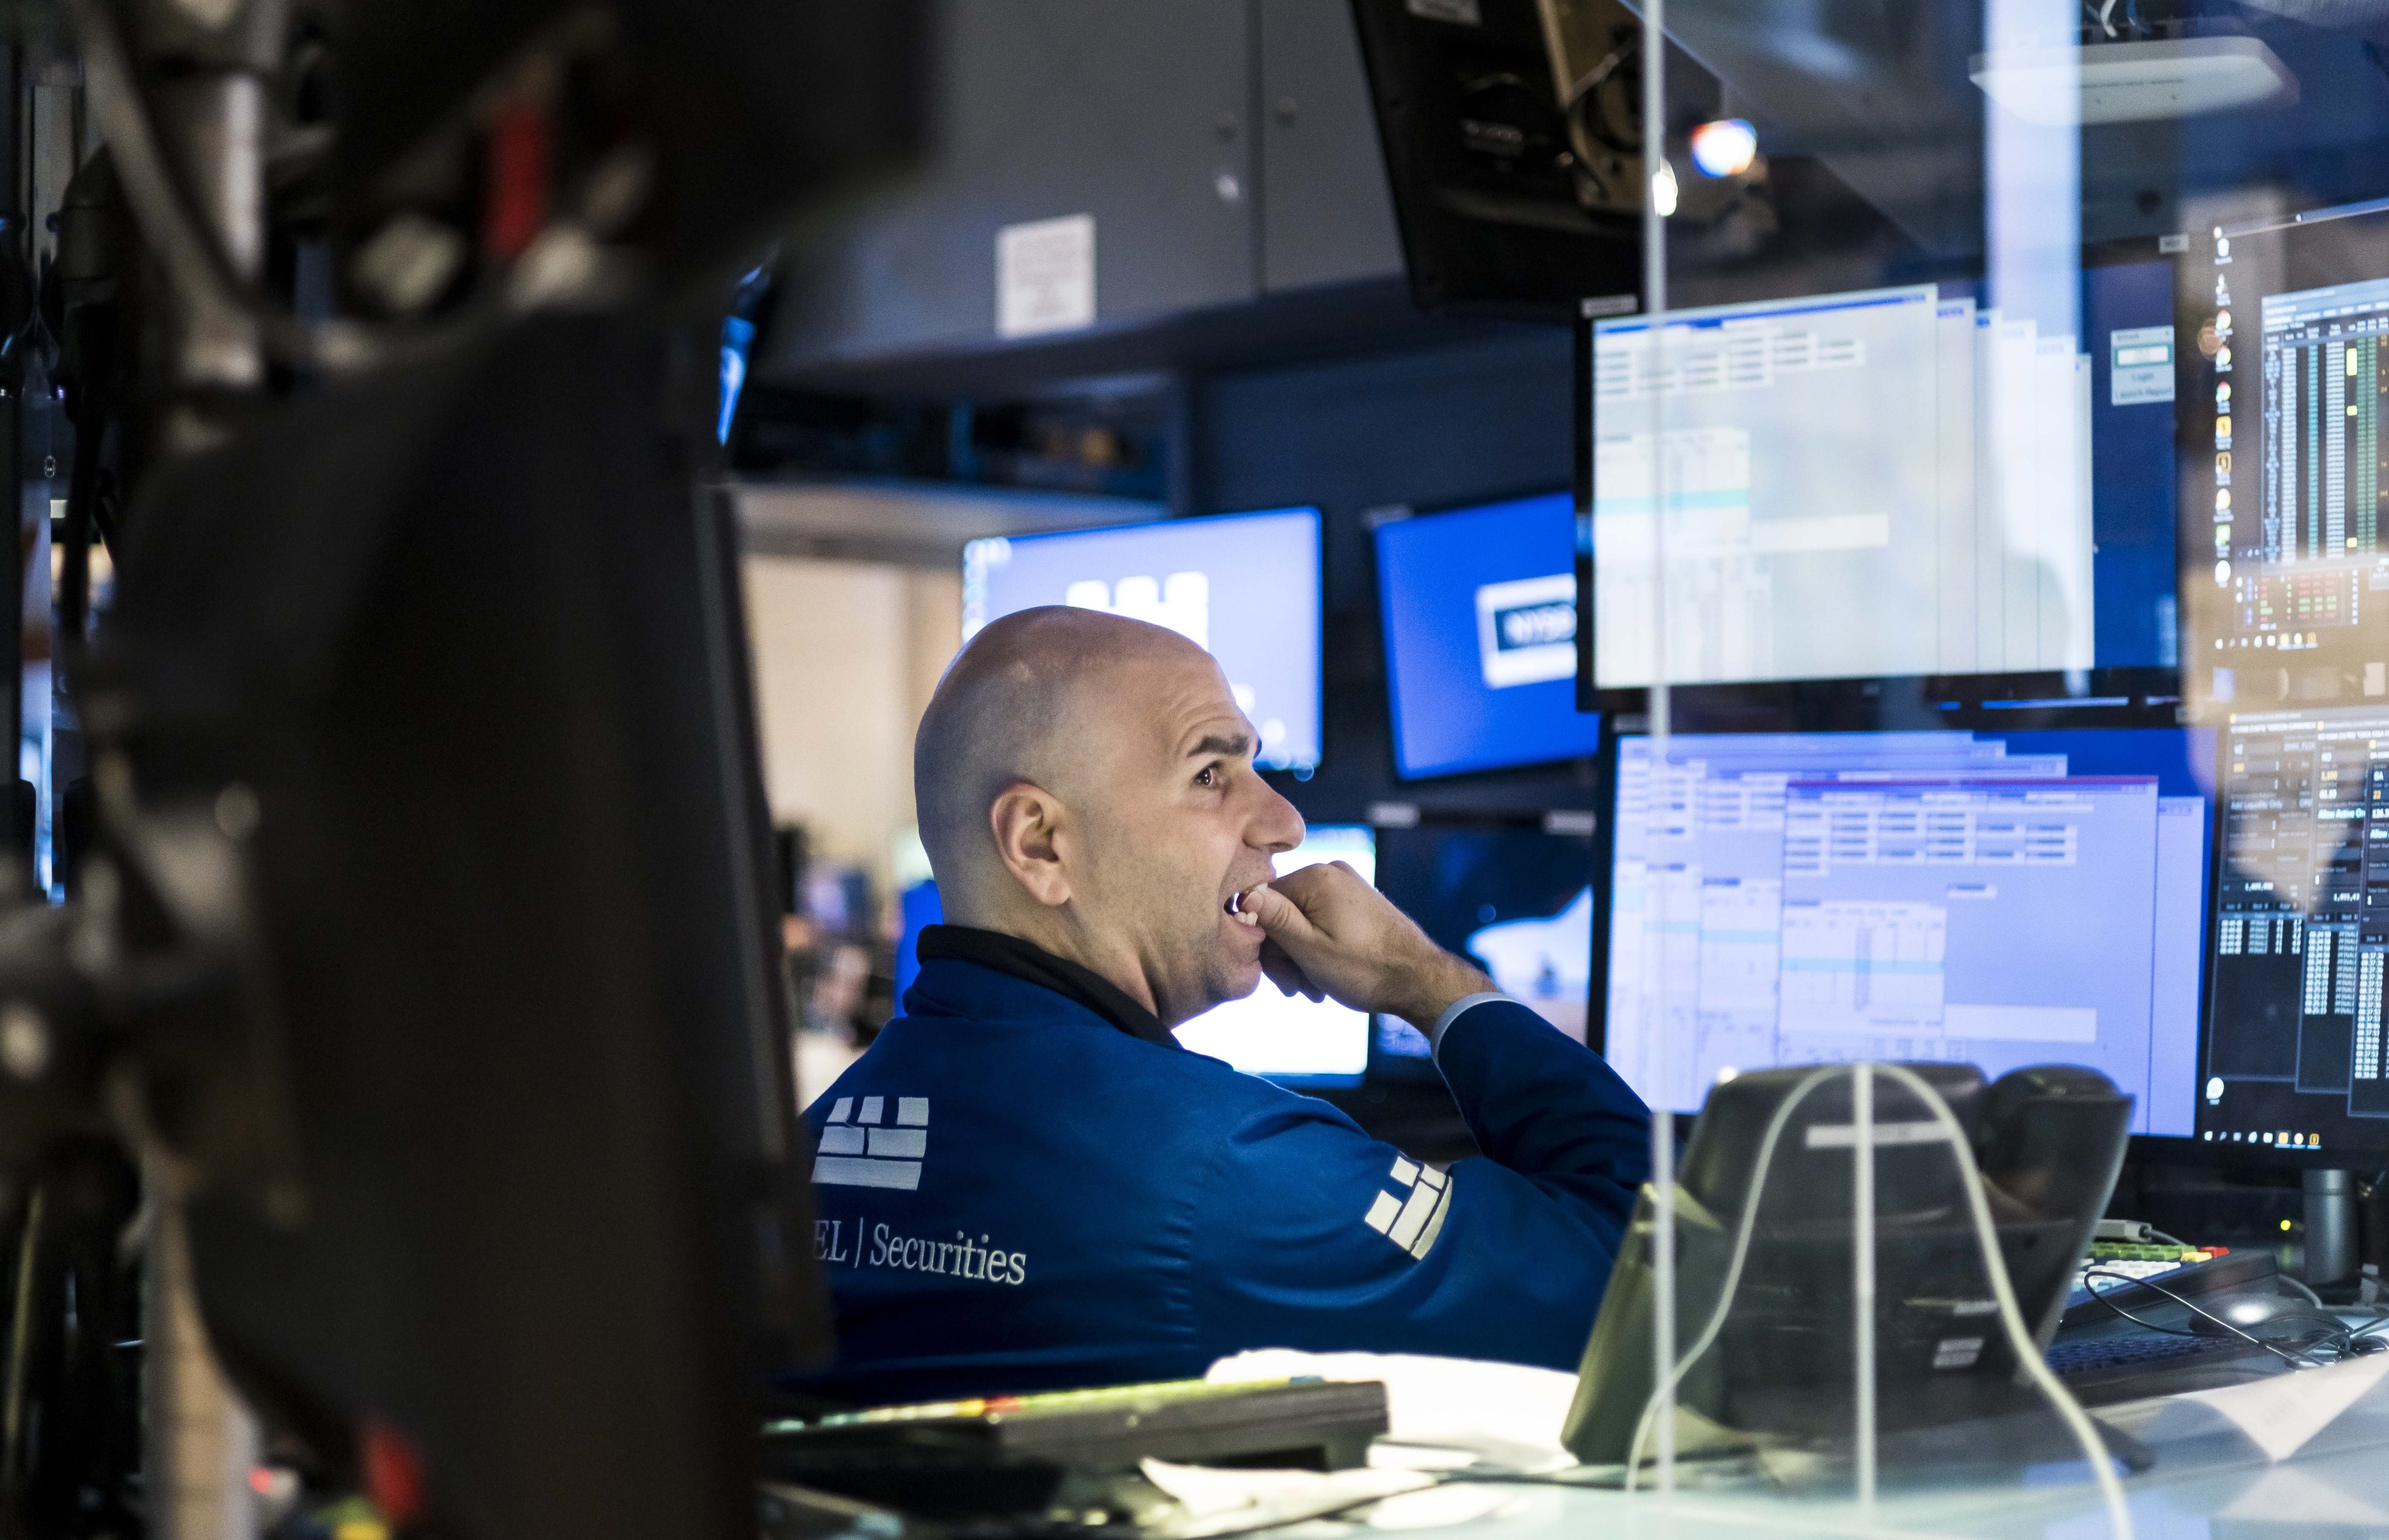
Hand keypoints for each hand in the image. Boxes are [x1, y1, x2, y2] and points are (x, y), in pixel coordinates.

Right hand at [1233, 861, 1491, 1030]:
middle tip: (1298, 990)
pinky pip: (1323, 922)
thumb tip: (1241, 894)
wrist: (1420, 980)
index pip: (1263, 903)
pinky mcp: (1358, 902)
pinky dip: (1319, 950)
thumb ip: (1273, 920)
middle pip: (1283, 913)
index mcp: (1315, 877)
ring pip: (1302, 922)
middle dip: (1285, 956)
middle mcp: (1331, 872)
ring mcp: (1348, 887)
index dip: (1262, 943)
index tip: (1277, 976)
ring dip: (1301, 959)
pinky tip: (1326, 978)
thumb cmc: (1365, 969)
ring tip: (1315, 990)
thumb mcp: (1309, 949)